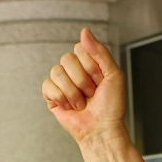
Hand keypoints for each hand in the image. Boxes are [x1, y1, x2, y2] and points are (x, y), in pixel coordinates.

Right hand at [42, 28, 127, 147]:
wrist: (102, 129)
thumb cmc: (111, 106)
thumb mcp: (114, 74)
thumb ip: (100, 51)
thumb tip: (84, 31)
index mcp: (88, 62)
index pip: (80, 49)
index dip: (91, 66)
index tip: (100, 81)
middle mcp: (74, 70)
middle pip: (66, 59)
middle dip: (82, 80)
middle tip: (91, 94)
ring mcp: (61, 82)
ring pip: (56, 72)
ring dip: (73, 91)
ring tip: (82, 103)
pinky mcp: (51, 96)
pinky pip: (47, 86)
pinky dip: (61, 98)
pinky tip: (70, 106)